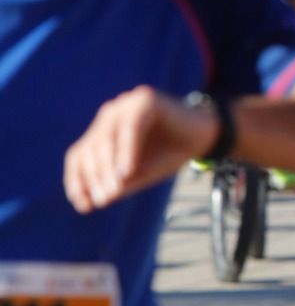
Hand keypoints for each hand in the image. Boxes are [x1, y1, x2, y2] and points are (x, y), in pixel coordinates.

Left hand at [64, 86, 218, 213]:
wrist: (207, 137)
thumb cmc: (171, 154)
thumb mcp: (141, 174)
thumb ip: (118, 184)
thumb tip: (96, 200)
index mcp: (103, 130)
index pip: (79, 154)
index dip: (76, 179)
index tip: (83, 204)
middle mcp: (110, 114)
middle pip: (91, 147)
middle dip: (95, 176)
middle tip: (103, 199)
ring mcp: (127, 104)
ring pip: (107, 137)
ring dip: (108, 166)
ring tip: (114, 189)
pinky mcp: (146, 100)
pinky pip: (130, 128)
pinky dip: (127, 151)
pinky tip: (128, 171)